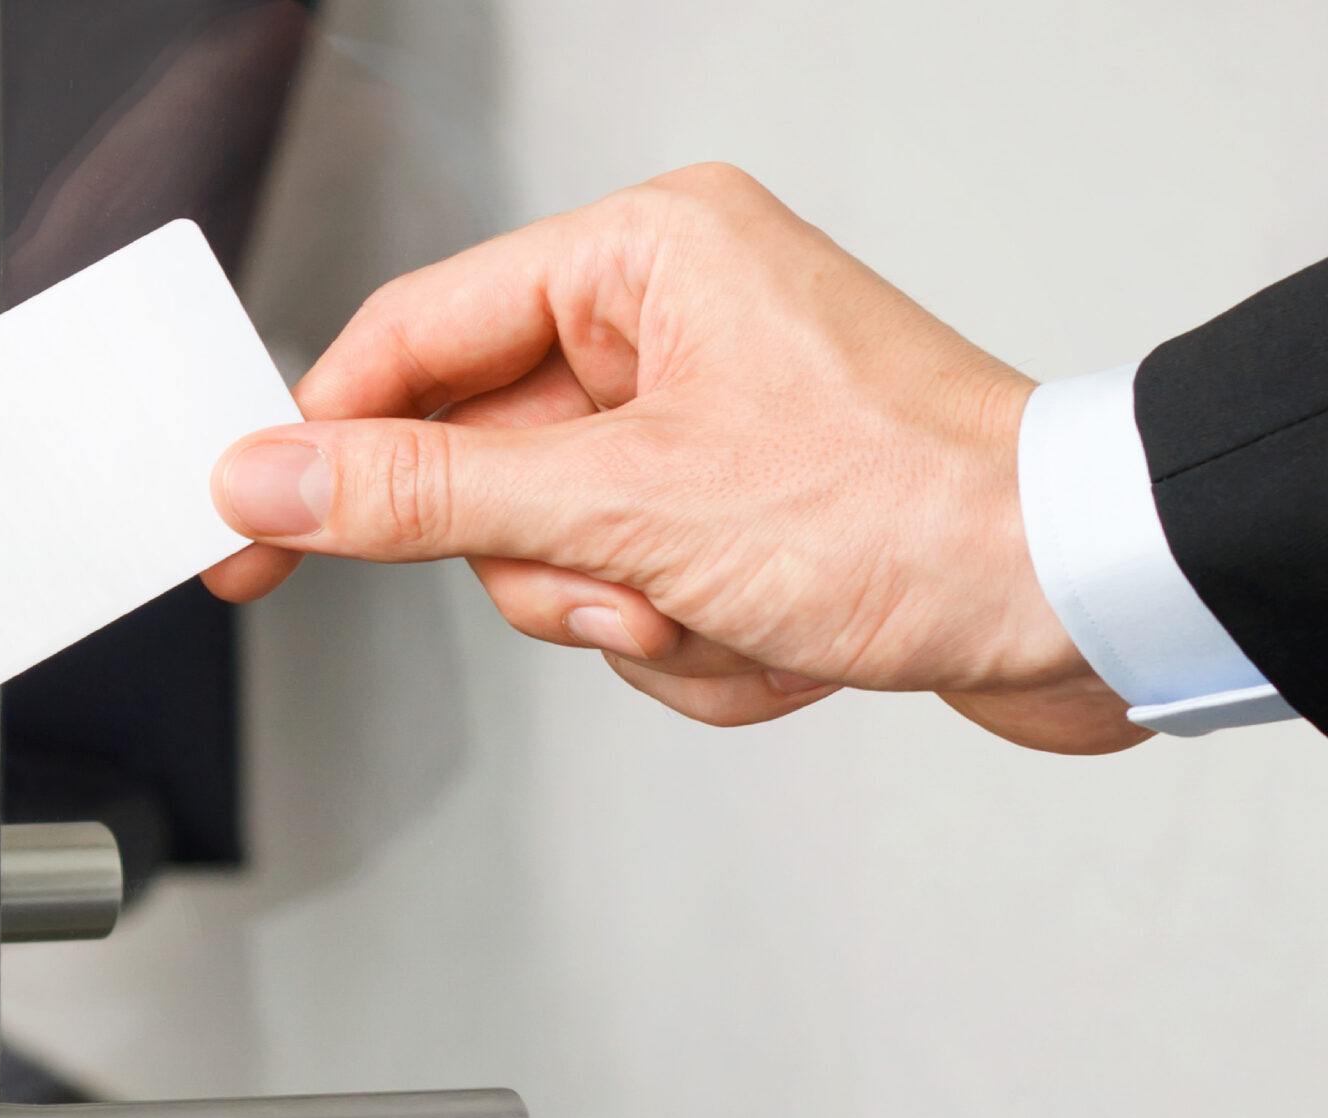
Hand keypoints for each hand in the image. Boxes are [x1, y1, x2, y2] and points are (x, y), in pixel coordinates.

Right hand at [203, 163, 1145, 753]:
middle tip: (626, 591)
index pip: (413, 339)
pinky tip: (781, 639)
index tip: (246, 527)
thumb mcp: (628, 509)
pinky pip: (639, 603)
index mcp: (644, 259)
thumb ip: (426, 497)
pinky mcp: (744, 512)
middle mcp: (674, 325)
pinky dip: (698, 649)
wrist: (1082, 601)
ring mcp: (710, 424)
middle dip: (558, 569)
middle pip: (485, 470)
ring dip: (637, 623)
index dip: (321, 443)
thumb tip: (275, 478)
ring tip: (731, 615)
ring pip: (561, 558)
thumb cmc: (912, 512)